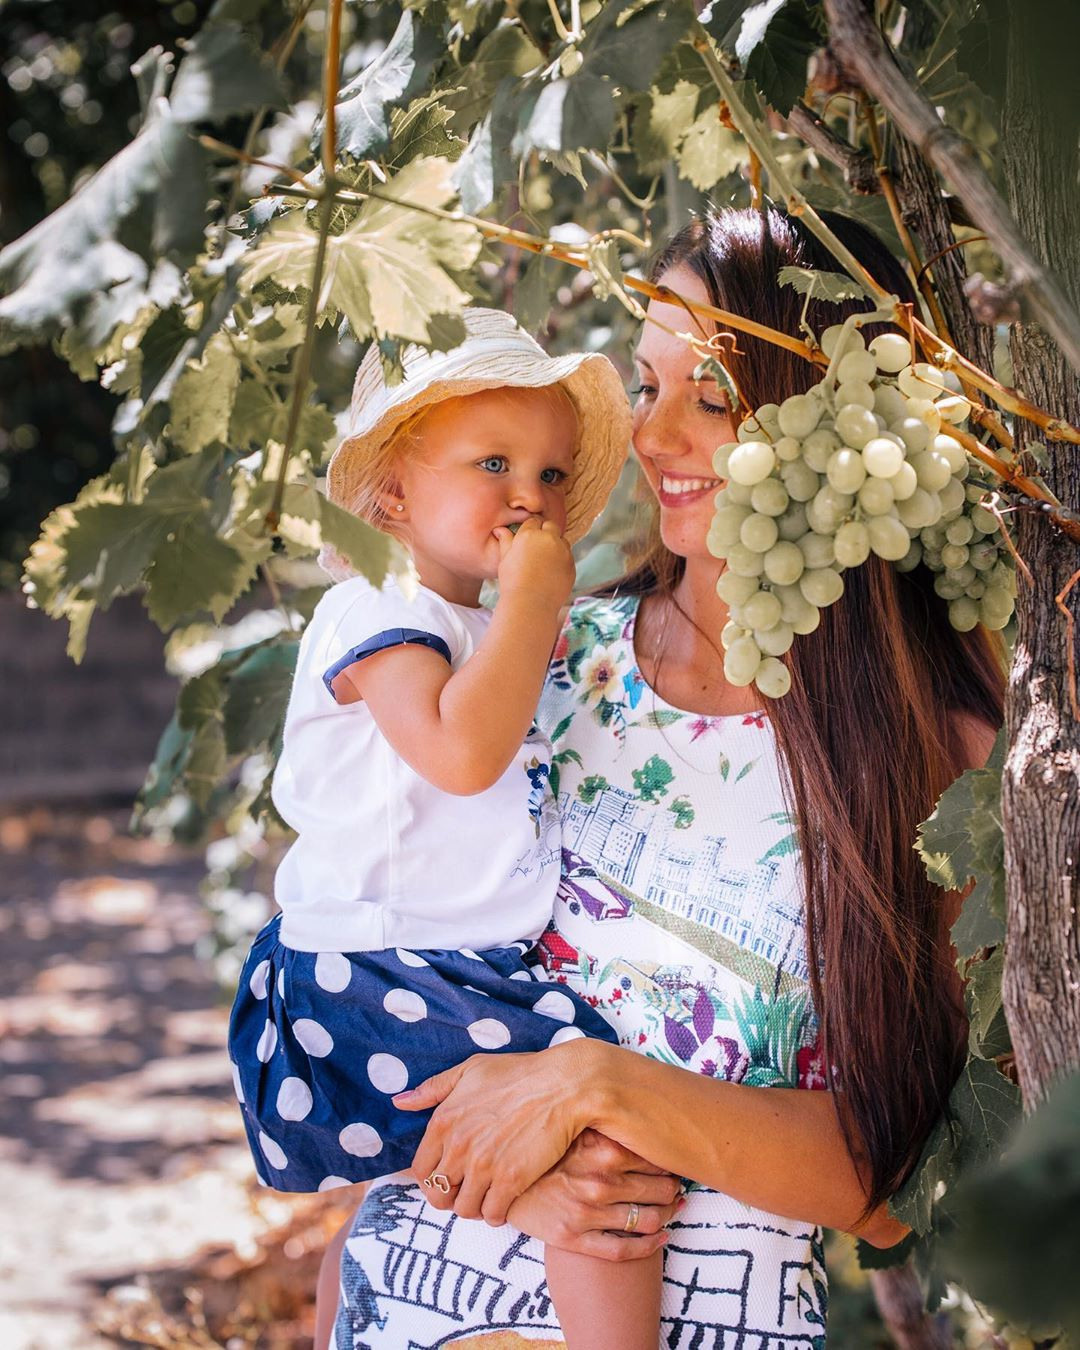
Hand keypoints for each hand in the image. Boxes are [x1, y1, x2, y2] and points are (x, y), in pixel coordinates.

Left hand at [394, 1040, 602, 1223]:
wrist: (562, 1085)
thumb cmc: (518, 1073)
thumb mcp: (470, 1070)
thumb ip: (433, 1088)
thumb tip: (400, 1101)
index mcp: (443, 1121)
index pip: (420, 1170)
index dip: (433, 1178)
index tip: (448, 1176)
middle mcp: (458, 1147)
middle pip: (438, 1196)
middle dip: (450, 1197)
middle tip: (466, 1191)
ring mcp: (484, 1166)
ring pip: (464, 1209)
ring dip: (474, 1207)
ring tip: (486, 1196)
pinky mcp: (510, 1180)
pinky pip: (492, 1214)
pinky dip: (496, 1213)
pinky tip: (504, 1200)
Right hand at [493, 518, 574, 611]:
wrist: (530, 604)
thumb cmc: (512, 582)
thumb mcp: (505, 559)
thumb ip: (505, 541)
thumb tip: (500, 529)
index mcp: (529, 534)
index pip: (534, 521)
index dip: (531, 529)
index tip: (528, 538)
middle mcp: (548, 539)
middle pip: (551, 526)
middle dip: (546, 532)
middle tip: (538, 547)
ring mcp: (563, 551)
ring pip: (562, 541)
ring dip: (556, 546)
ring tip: (545, 562)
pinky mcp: (571, 565)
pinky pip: (568, 557)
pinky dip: (562, 560)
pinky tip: (552, 572)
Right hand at [506, 1130, 682, 1261]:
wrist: (494, 1178)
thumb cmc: (535, 1148)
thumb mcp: (568, 1125)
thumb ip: (601, 1120)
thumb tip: (635, 1103)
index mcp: (600, 1149)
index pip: (653, 1157)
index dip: (669, 1161)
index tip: (673, 1161)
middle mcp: (596, 1181)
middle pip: (658, 1189)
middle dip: (673, 1190)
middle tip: (677, 1187)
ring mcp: (586, 1212)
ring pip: (646, 1220)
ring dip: (667, 1216)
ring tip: (672, 1210)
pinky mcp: (573, 1238)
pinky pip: (623, 1250)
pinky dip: (649, 1246)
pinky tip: (660, 1238)